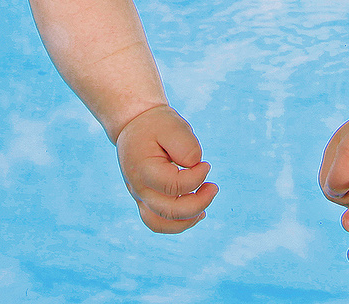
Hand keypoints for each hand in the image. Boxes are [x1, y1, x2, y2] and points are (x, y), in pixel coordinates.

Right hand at [117, 105, 218, 232]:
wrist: (134, 123)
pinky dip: (176, 224)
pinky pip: (157, 223)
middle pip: (169, 211)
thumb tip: (197, 169)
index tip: (207, 164)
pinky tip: (196, 214)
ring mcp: (139, 196)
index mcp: (143, 169)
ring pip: (161, 224)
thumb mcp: (173, 127)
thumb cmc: (156, 124)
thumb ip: (187, 148)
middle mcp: (138, 187)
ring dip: (187, 220)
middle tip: (214, 188)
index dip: (196, 178)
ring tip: (205, 208)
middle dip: (198, 203)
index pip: (174, 186)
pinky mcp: (143, 200)